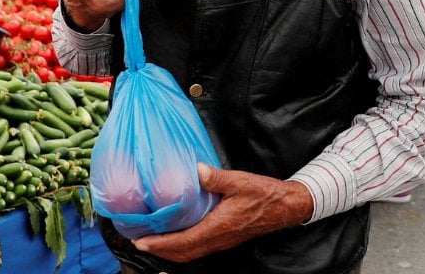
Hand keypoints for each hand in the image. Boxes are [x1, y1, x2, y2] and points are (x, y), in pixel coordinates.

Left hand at [131, 164, 314, 262]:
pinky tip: (173, 235)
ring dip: (169, 249)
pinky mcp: (224, 237)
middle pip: (184, 252)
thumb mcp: (241, 181)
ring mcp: (222, 240)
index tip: (142, 241)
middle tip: (138, 241)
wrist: (286, 206)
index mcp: (219, 226)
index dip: (162, 244)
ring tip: (151, 240)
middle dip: (160, 250)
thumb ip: (217, 177)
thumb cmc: (264, 194)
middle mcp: (219, 238)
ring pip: (191, 252)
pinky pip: (198, 247)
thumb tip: (198, 171)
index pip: (185, 242)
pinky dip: (181, 245)